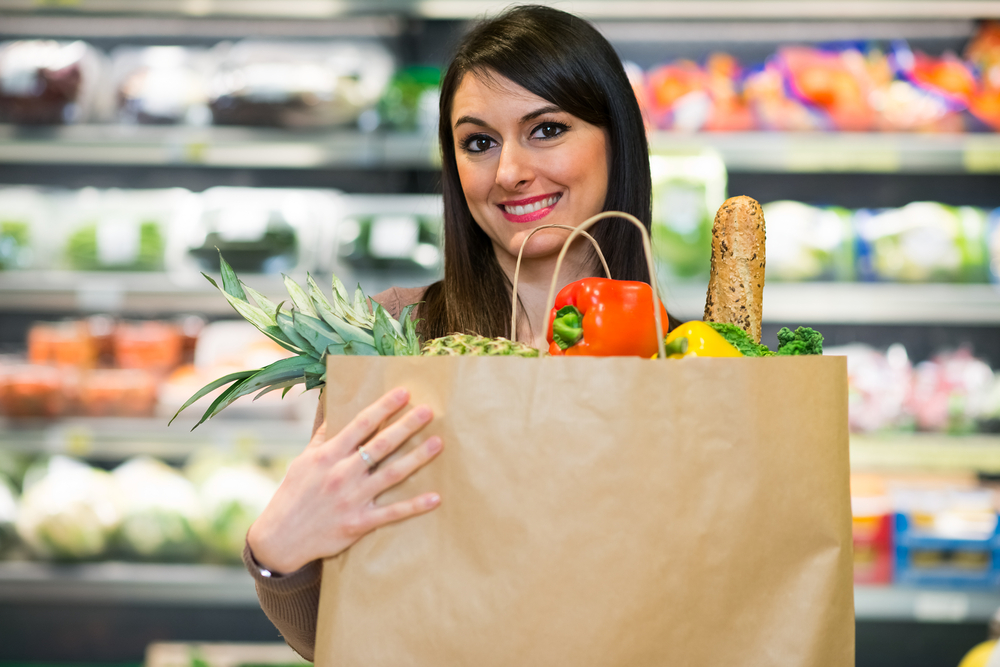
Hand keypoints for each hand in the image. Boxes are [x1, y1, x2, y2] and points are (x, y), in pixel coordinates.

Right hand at [247, 387, 442, 574]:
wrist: (279, 539)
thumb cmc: (293, 495)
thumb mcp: (303, 460)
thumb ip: (322, 436)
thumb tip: (332, 408)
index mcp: (328, 455)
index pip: (361, 424)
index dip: (384, 407)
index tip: (403, 393)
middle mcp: (343, 474)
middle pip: (381, 445)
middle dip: (406, 426)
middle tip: (428, 411)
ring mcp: (352, 499)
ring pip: (391, 474)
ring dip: (417, 458)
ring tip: (438, 443)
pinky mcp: (359, 523)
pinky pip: (392, 513)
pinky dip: (414, 506)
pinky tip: (435, 497)